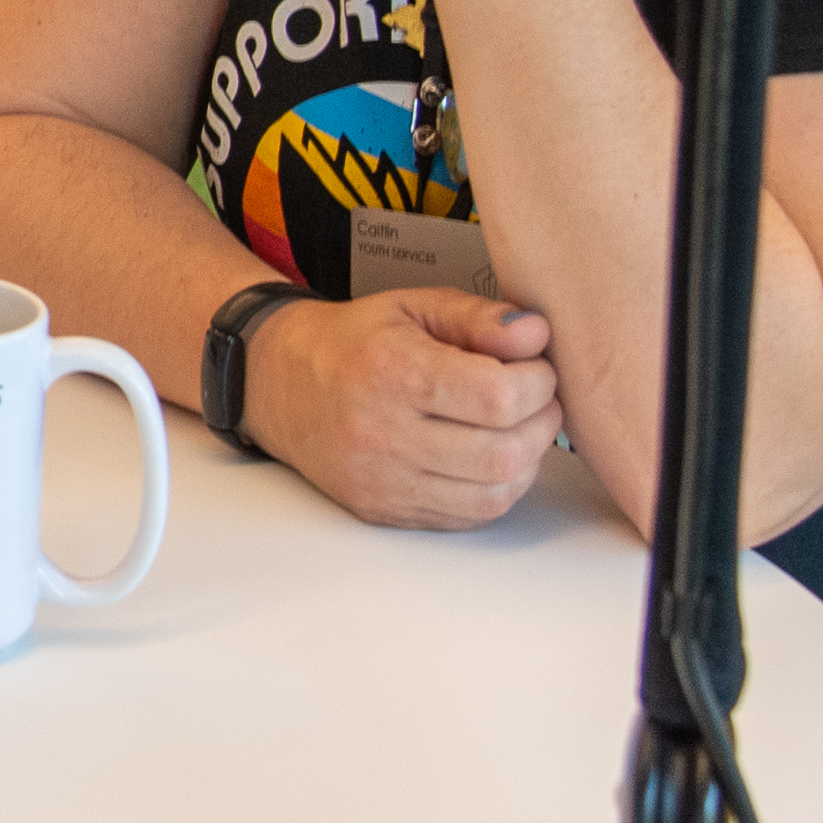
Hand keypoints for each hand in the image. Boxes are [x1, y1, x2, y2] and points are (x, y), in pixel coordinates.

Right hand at [246, 288, 562, 529]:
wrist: (280, 384)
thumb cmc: (353, 343)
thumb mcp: (414, 306)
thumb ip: (479, 316)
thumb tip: (537, 335)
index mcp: (391, 372)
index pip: (498, 397)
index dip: (539, 383)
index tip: (536, 368)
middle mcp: (382, 434)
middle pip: (503, 454)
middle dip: (541, 424)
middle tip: (537, 399)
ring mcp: (382, 481)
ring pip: (492, 495)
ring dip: (525, 462)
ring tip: (517, 429)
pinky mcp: (384, 511)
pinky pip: (467, 516)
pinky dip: (495, 489)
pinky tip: (489, 457)